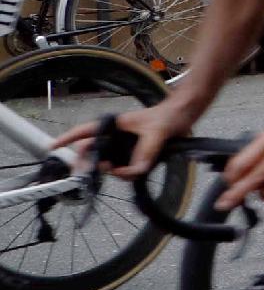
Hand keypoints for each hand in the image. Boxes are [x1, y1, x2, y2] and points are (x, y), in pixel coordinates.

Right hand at [53, 99, 185, 178]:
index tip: (52, 147)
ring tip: (122, 171)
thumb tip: (135, 170)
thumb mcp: (156, 131)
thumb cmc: (168, 116)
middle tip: (91, 173)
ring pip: (109, 164)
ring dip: (114, 171)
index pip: (84, 131)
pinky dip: (128, 173)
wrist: (185, 116)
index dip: (67, 138)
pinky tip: (134, 172)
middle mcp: (116, 136)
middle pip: (93, 152)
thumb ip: (146, 151)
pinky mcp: (136, 155)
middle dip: (90, 164)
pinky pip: (126, 169)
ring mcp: (125, 147)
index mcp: (113, 125)